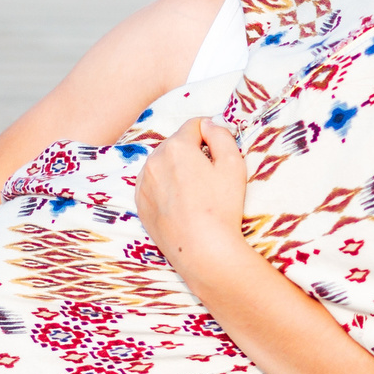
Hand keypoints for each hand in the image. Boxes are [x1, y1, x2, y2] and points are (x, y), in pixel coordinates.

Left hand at [136, 116, 249, 268]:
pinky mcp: (140, 203)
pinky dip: (165, 187)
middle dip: (192, 152)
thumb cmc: (222, 207)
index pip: (194, 125)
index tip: (219, 148)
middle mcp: (154, 160)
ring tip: (195, 191)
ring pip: (162, 163)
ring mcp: (143, 183)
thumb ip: (221, 135)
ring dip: (176, 168)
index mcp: (177, 146)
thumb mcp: (233, 164)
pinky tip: (181, 203)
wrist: (202, 249)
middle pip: (176, 144)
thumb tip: (208, 123)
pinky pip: (152, 184)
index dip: (210, 133)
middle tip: (210, 175)